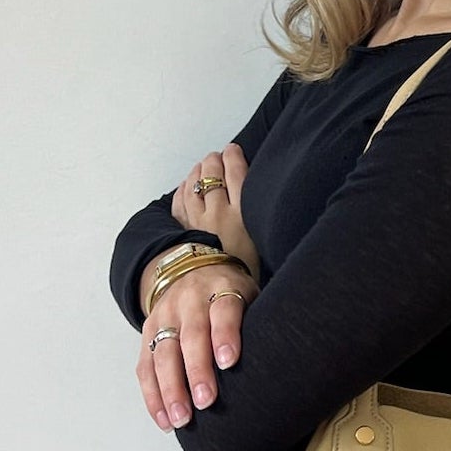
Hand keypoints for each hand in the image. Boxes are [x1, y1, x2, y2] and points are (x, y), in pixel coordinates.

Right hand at [138, 258, 258, 430]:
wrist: (191, 272)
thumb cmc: (231, 294)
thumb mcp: (250, 296)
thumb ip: (260, 323)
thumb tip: (288, 367)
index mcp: (221, 287)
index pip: (224, 309)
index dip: (225, 334)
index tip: (228, 362)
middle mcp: (188, 300)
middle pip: (191, 336)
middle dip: (197, 371)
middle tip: (205, 402)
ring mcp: (164, 316)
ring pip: (163, 354)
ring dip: (171, 390)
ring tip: (181, 420)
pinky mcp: (147, 334)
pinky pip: (145, 367)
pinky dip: (153, 396)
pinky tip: (165, 420)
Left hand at [171, 144, 259, 281]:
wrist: (221, 300)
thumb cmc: (248, 278)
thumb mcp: (267, 248)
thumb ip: (263, 224)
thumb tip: (271, 211)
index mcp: (242, 214)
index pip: (236, 173)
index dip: (234, 157)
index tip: (234, 150)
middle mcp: (218, 213)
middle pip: (212, 174)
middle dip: (214, 161)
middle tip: (217, 157)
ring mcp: (197, 220)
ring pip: (193, 184)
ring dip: (197, 172)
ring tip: (202, 166)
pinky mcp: (183, 231)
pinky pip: (179, 201)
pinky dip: (183, 190)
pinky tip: (186, 186)